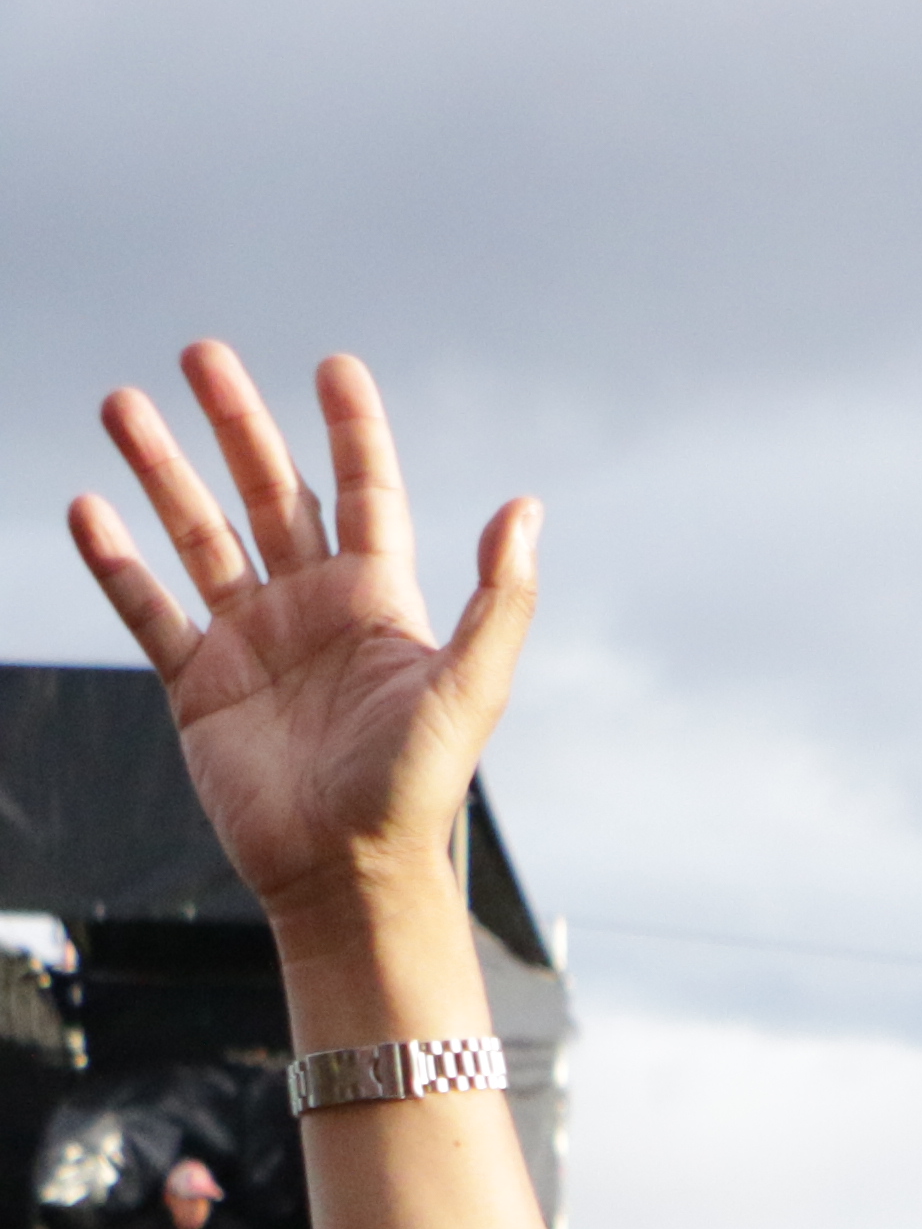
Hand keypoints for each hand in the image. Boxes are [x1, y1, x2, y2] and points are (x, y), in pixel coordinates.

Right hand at [65, 347, 538, 926]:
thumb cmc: (417, 789)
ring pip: (198, 536)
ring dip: (161, 473)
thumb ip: (497, 599)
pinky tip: (89, 509)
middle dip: (236, 423)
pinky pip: (149, 610)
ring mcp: (250, 643)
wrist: (349, 875)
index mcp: (379, 604)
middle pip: (268, 493)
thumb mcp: (468, 687)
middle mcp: (312, 611)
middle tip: (199, 353)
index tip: (332, 366)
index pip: (364, 493)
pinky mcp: (198, 686)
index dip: (351, 430)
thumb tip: (526, 509)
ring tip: (123, 405)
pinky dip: (117, 562)